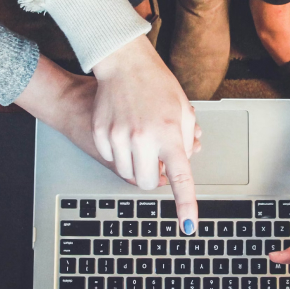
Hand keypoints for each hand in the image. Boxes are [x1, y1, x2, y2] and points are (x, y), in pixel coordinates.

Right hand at [92, 35, 199, 232]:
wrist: (124, 63)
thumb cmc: (157, 84)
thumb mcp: (183, 110)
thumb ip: (186, 141)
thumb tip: (181, 166)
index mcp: (170, 133)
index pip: (180, 178)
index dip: (186, 204)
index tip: (188, 225)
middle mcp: (143, 138)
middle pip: (147, 183)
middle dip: (153, 177)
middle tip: (157, 159)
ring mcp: (118, 136)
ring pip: (127, 173)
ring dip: (136, 165)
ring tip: (141, 140)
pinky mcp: (101, 133)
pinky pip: (111, 159)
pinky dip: (119, 153)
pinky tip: (124, 131)